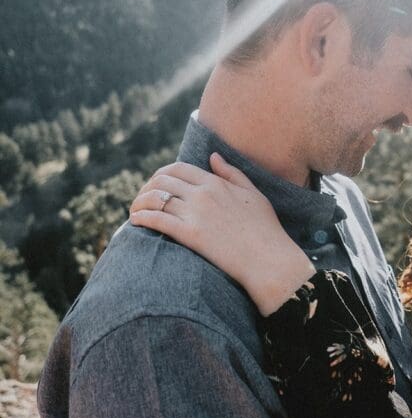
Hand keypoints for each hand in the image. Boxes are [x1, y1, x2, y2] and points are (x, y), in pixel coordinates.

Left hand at [129, 155, 314, 313]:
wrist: (269, 260)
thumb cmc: (266, 230)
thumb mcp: (253, 194)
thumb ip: (232, 173)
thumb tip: (213, 156)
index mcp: (216, 183)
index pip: (178, 168)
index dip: (161, 174)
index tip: (156, 185)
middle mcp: (203, 194)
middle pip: (162, 180)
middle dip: (146, 187)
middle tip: (142, 199)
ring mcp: (196, 213)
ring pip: (155, 198)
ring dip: (139, 202)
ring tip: (135, 211)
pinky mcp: (190, 235)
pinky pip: (157, 219)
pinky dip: (141, 217)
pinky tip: (135, 222)